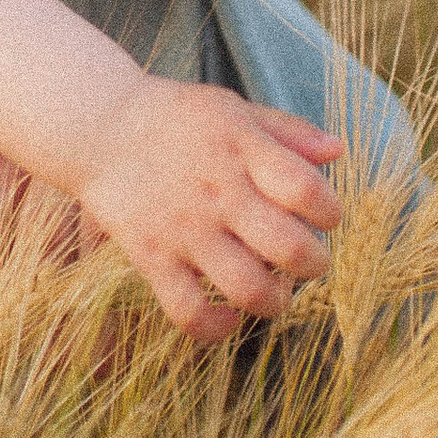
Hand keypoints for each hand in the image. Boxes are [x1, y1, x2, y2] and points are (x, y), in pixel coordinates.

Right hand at [73, 84, 345, 339]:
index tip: (325, 217)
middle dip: (314, 265)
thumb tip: (338, 151)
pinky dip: (217, 327)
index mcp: (243, 151)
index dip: (330, 212)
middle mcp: (218, 193)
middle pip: (289, 249)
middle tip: (308, 262)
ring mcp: (184, 229)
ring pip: (248, 289)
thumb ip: (288, 130)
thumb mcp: (233, 109)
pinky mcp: (151, 257)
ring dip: (275, 301)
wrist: (99, 126)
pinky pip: (189, 311)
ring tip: (274, 292)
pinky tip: (227, 316)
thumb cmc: (175, 119)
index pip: (307, 190)